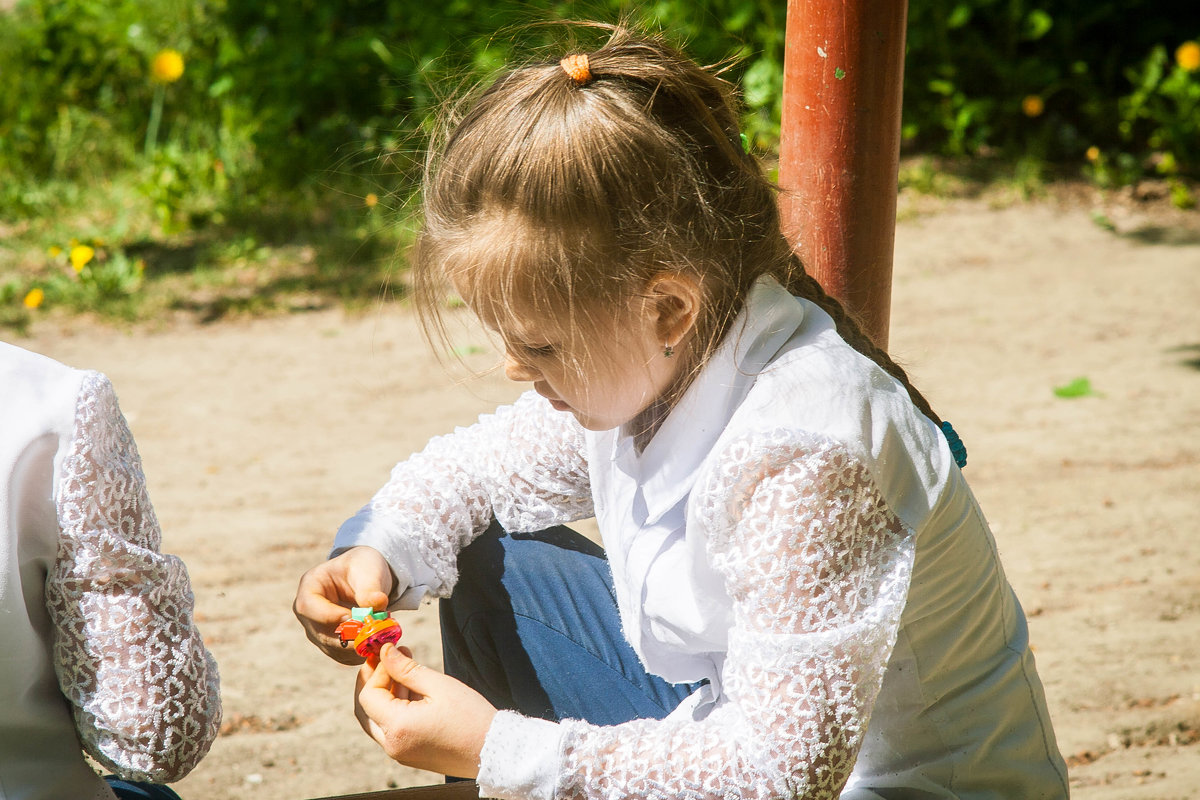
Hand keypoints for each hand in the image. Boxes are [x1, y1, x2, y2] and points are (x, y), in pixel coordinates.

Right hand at [294, 546, 394, 663]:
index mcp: (310, 586)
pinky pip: (342, 655)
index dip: (329, 616)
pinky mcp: (331, 642)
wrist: (369, 576)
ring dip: (356, 648)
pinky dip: (359, 654)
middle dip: (347, 638)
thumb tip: (377, 604)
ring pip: (332, 648)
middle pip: (319, 632)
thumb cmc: (364, 567)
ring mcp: (317, 629)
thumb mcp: (368, 570)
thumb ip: (371, 587)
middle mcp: (308, 611)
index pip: (309, 607)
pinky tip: (377, 646)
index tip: (354, 619)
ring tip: (379, 640)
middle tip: (372, 637)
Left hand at [355, 644, 496, 777]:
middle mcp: (393, 745)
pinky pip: (392, 730)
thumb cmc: (471, 717)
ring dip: (386, 694)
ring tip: (406, 671)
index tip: (390, 652)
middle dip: (373, 682)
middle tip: (385, 660)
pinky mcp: (410, 755)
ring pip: (377, 720)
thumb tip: (386, 652)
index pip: (369, 695)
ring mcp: (400, 753)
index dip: (376, 671)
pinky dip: (395, 709)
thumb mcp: (439, 686)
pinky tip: (413, 691)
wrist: (494, 750)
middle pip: (366, 710)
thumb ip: (407, 668)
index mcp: (398, 728)